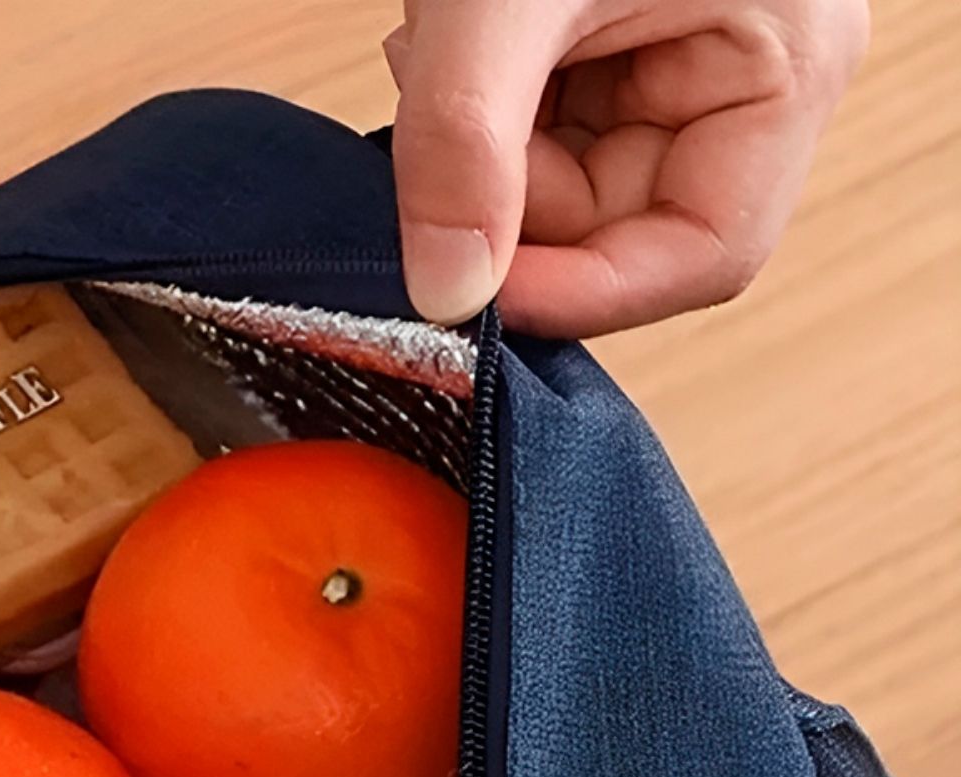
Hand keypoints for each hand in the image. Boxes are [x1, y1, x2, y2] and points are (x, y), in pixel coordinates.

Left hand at [386, 0, 868, 335]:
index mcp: (785, 66)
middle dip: (509, 198)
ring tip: (441, 43)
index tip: (468, 287)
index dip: (582, 291)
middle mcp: (747, 80)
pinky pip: (538, 133)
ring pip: (561, 190)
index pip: (700, 255)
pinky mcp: (614, 48)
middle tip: (435, 117)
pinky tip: (445, 38)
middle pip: (616, 231)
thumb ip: (466, 145)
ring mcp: (680, 64)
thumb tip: (442, 294)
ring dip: (479, 149)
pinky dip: (475, 109)